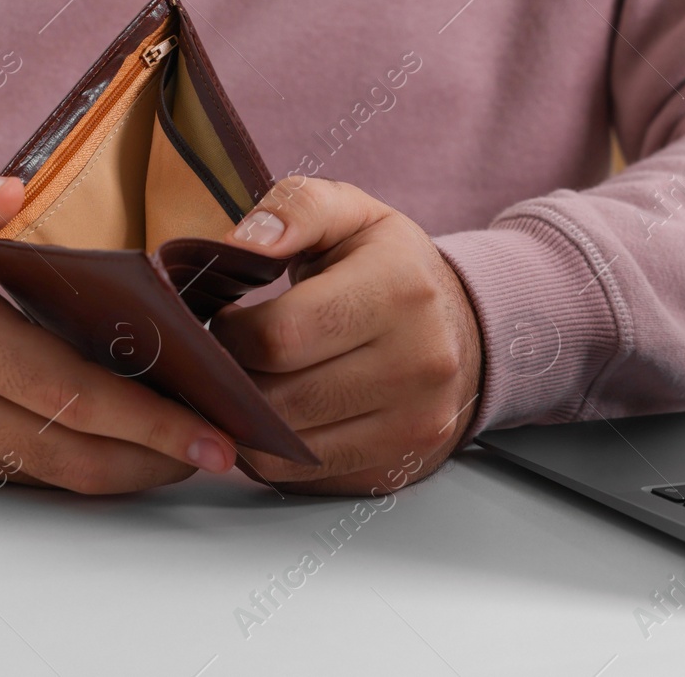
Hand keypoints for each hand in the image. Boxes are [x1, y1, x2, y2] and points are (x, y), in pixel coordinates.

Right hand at [0, 167, 235, 492]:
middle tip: (230, 447)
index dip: (147, 420)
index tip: (211, 428)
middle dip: (162, 458)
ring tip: (201, 452)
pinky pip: (39, 478)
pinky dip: (97, 470)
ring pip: (64, 478)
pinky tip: (143, 450)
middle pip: (81, 453)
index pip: (71, 394)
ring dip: (138, 474)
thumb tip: (9, 186)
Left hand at [210, 177, 481, 494]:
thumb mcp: (349, 212)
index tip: (226, 319)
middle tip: (223, 356)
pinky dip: (271, 451)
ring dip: (245, 421)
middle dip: (232, 379)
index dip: (232, 332)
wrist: (461, 325)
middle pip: (282, 398)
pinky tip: (270, 415)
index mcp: (400, 289)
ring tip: (242, 383)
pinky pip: (305, 475)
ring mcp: (414, 421)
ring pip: (287, 445)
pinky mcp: (399, 463)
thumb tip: (239, 244)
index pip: (281, 335)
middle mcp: (418, 362)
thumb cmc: (387, 265)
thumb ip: (294, 210)